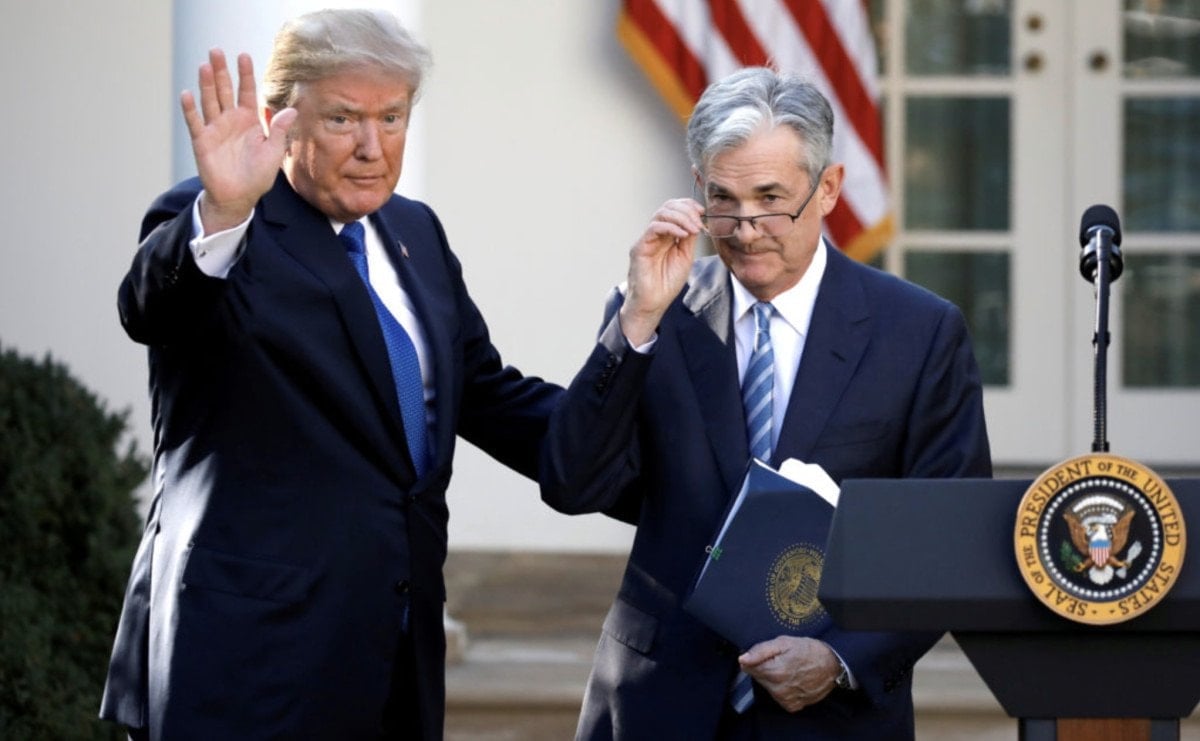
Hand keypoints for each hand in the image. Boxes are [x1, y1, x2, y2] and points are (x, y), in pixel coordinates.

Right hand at [180, 49, 297, 233]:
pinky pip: (195, 122)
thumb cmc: (257, 175)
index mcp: (249, 120)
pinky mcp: (202, 141)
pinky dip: (190, 109)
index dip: (245, 74)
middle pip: (224, 90)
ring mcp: (215, 129)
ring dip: (206, 84)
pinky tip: (186, 94)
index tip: (243, 55)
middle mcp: (230, 120)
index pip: (247, 92)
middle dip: (221, 71)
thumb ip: (279, 131)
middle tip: (217, 51)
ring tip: (205, 65)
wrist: (239, 197)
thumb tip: (291, 110)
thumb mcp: (273, 153)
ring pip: (209, 101)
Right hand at [618, 198, 701, 345]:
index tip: (702, 212)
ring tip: (693, 229)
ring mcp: (646, 239)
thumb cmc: (667, 284)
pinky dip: (671, 227)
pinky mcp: (639, 247)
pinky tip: (682, 235)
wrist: (653, 303)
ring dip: (681, 217)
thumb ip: (689, 239)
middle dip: (686, 210)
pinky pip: (654, 228)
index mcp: (666, 235)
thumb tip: (697, 221)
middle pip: (667, 207)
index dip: (688, 206)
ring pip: (660, 214)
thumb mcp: (685, 257)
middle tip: (698, 222)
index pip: (674, 209)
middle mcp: (655, 234)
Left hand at [738, 636, 840, 712]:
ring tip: (790, 668)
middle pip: (758, 677)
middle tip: (782, 659)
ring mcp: (786, 699)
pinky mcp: (792, 706)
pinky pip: (778, 696)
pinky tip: (793, 680)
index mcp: (774, 672)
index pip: (748, 667)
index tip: (767, 654)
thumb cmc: (809, 651)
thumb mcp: (784, 643)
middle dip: (765, 667)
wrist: (833, 665)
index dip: (756, 658)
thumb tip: (743, 659)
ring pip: (768, 686)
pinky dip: (782, 688)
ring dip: (774, 678)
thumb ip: (760, 650)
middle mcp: (778, 689)